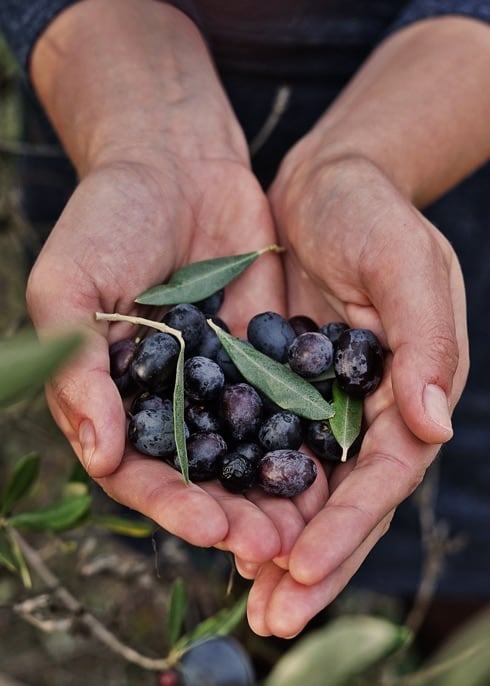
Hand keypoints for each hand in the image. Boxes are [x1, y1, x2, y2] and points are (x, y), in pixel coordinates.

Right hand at [25, 153, 328, 565]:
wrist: (174, 161)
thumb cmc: (106, 218)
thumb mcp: (69, 285)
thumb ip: (76, 367)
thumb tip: (98, 451)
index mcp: (115, 398)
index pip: (141, 471)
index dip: (173, 505)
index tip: (212, 527)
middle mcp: (171, 401)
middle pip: (203, 478)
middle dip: (235, 516)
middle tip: (274, 548)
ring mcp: (222, 381)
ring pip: (250, 452)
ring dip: (277, 495)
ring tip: (310, 529)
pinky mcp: (265, 354)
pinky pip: (288, 402)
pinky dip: (308, 436)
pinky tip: (338, 464)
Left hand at [239, 151, 468, 636]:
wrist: (325, 184)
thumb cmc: (374, 214)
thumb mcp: (408, 262)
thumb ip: (426, 340)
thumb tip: (433, 424)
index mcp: (408, 390)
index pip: (382, 474)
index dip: (347, 523)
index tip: (303, 565)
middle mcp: (366, 411)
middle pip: (344, 502)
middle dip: (313, 564)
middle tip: (274, 620)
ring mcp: (320, 404)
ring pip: (302, 492)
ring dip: (276, 548)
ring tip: (250, 602)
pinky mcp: (277, 387)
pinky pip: (261, 451)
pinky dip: (245, 495)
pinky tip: (219, 528)